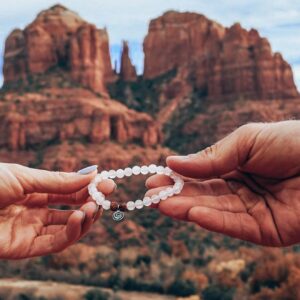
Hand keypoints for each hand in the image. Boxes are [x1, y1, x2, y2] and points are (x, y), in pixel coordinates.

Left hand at [0, 164, 114, 258]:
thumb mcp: (26, 177)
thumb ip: (59, 181)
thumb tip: (93, 172)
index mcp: (34, 192)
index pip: (68, 192)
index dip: (88, 188)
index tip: (107, 183)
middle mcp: (35, 212)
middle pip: (71, 211)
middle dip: (90, 203)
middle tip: (105, 196)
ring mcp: (30, 230)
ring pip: (66, 230)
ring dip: (84, 219)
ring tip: (91, 207)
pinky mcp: (23, 248)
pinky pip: (54, 244)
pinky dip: (70, 233)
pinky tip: (79, 218)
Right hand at [146, 121, 299, 246]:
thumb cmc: (291, 141)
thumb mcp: (245, 141)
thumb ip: (211, 157)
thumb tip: (172, 161)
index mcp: (236, 168)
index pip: (201, 176)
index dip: (177, 178)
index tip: (153, 178)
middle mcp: (240, 191)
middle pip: (203, 195)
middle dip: (176, 195)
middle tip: (150, 195)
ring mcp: (252, 212)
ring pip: (215, 211)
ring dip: (188, 208)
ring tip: (162, 204)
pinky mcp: (266, 231)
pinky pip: (236, 226)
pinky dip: (214, 221)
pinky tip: (193, 213)